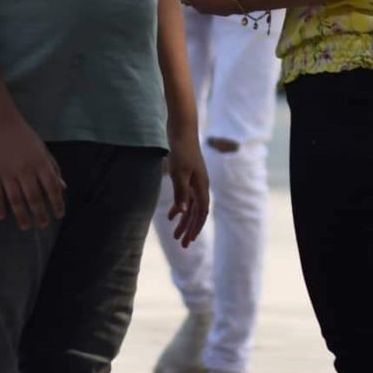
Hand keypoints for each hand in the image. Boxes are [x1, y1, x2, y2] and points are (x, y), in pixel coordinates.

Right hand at [0, 118, 65, 228]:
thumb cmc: (24, 136)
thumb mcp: (43, 150)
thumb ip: (53, 168)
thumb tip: (63, 187)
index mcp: (40, 163)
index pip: (52, 188)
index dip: (57, 203)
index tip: (59, 215)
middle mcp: (25, 170)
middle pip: (34, 198)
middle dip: (40, 215)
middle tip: (43, 226)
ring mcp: (7, 173)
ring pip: (16, 200)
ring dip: (22, 216)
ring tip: (26, 227)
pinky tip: (3, 217)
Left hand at [165, 132, 209, 247]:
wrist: (182, 128)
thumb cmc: (181, 149)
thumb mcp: (178, 172)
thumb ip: (180, 193)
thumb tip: (182, 213)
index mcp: (201, 186)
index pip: (201, 213)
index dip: (195, 228)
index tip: (187, 241)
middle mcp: (201, 185)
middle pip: (197, 213)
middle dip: (190, 229)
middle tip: (182, 244)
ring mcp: (195, 180)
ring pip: (191, 206)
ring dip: (184, 221)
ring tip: (175, 234)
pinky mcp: (187, 175)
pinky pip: (185, 197)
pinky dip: (179, 207)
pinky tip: (171, 215)